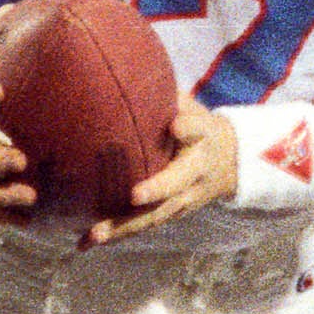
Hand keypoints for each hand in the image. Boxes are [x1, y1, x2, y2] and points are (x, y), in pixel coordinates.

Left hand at [87, 105, 233, 245]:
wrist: (231, 164)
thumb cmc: (201, 131)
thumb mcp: (195, 111)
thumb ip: (172, 100)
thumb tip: (133, 72)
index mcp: (203, 142)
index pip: (197, 130)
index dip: (187, 128)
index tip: (176, 126)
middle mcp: (194, 175)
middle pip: (174, 188)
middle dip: (154, 194)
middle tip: (133, 197)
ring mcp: (182, 201)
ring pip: (154, 217)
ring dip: (123, 228)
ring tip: (91, 237)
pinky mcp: (168, 215)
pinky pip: (142, 226)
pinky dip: (115, 235)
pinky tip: (83, 242)